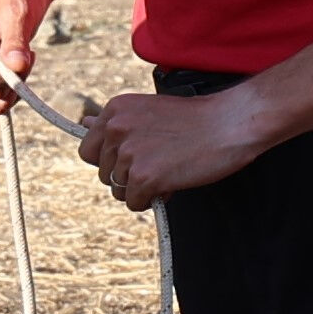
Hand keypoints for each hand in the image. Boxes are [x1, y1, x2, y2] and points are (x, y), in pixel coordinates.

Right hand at [0, 0, 55, 111]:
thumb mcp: (18, 14)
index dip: (8, 75)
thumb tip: (16, 67)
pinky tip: (12, 68)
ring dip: (11, 86)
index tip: (25, 58)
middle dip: (11, 78)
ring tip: (18, 58)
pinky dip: (6, 90)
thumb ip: (16, 41)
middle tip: (25, 55)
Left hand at [83, 80, 266, 208]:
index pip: (89, 151)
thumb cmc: (195, 119)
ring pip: (118, 190)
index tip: (134, 158)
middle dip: (128, 176)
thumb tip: (82, 124)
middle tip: (160, 161)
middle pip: (103, 173)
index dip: (111, 161)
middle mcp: (115, 129)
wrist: (230, 123)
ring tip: (169, 169)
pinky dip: (153, 199)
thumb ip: (116, 123)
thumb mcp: (147, 112)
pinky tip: (173, 181)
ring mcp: (128, 153)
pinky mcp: (143, 176)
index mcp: (114, 110)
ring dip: (141, 188)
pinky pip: (134, 203)